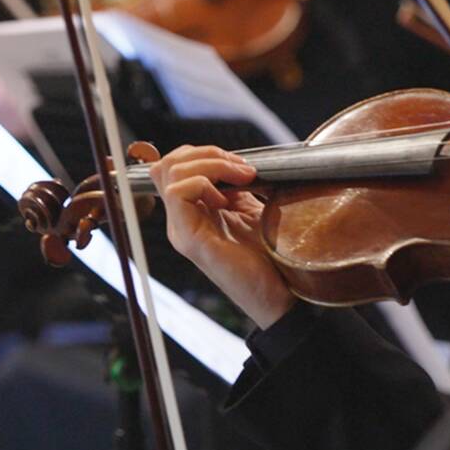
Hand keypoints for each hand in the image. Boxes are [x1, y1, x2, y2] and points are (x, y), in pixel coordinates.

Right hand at [148, 145, 294, 327]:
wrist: (280, 296)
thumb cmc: (270, 259)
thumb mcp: (252, 211)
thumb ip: (237, 187)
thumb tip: (239, 160)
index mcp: (193, 213)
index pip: (176, 166)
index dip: (205, 154)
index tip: (242, 165)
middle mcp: (181, 221)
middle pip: (168, 164)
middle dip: (207, 153)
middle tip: (241, 169)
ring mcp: (182, 230)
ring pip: (170, 173)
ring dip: (210, 165)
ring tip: (240, 178)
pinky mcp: (190, 240)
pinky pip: (178, 194)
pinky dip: (204, 183)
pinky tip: (227, 198)